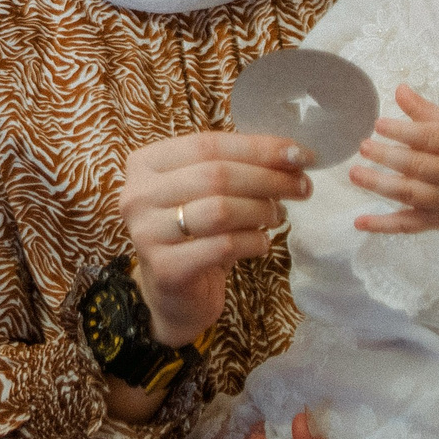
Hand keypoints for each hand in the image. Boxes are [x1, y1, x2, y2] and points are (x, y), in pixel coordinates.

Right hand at [119, 131, 309, 348]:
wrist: (173, 294)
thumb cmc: (195, 233)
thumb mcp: (208, 191)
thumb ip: (238, 167)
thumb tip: (293, 155)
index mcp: (145, 163)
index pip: (207, 145)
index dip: (258, 148)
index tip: (300, 155)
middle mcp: (137, 195)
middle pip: (215, 175)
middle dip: (268, 179)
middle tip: (302, 187)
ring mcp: (147, 233)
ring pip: (220, 210)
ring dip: (262, 210)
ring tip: (280, 215)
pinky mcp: (165, 268)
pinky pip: (223, 246)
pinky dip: (253, 241)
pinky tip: (263, 242)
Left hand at [348, 86, 438, 238]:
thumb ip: (425, 112)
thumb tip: (399, 89)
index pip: (434, 138)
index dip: (404, 131)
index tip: (378, 124)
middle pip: (420, 167)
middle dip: (389, 157)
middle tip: (363, 146)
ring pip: (412, 195)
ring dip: (380, 185)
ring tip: (355, 173)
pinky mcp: (438, 223)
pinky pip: (409, 225)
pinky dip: (384, 225)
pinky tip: (359, 222)